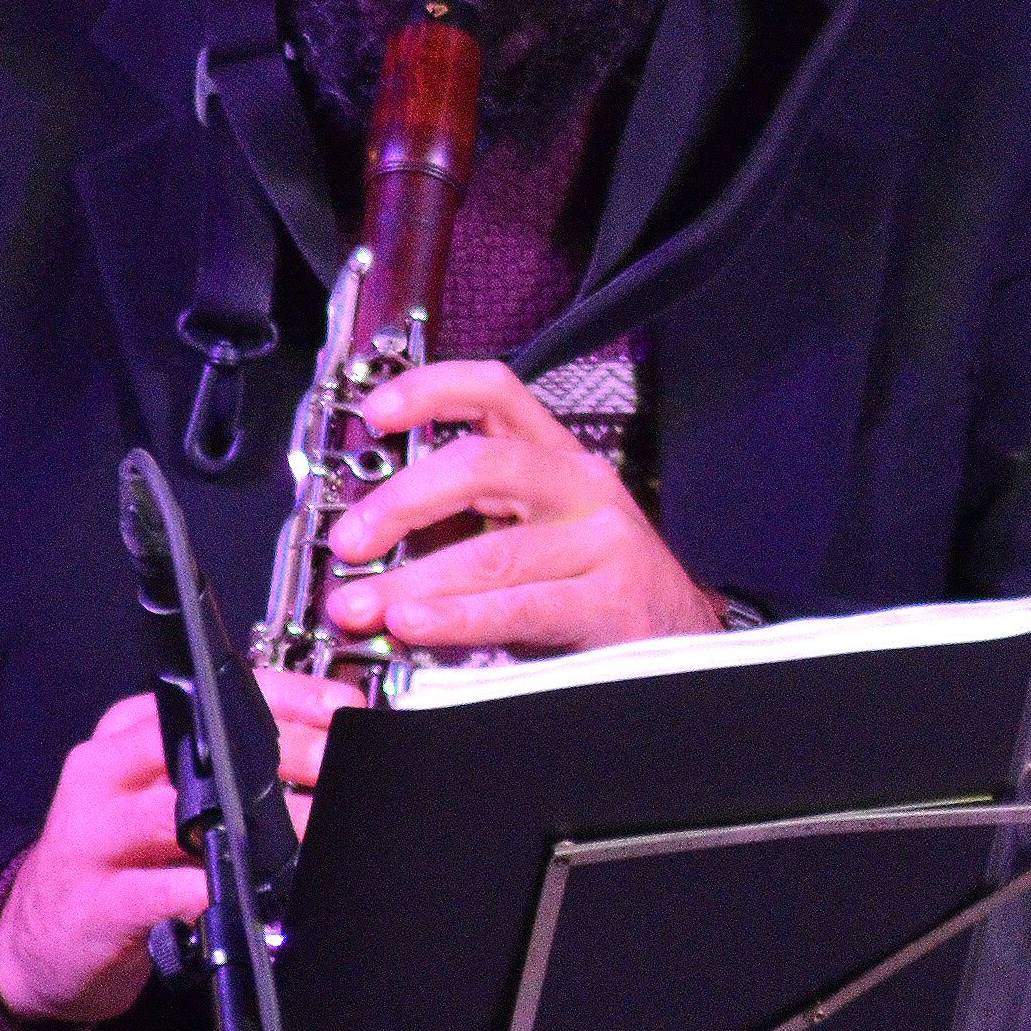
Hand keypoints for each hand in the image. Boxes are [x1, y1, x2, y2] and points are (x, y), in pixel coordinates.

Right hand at [0, 679, 342, 1026]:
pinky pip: (162, 891)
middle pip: (197, 746)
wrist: (35, 939)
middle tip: (340, 768)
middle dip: (282, 753)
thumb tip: (319, 751)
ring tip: (314, 832)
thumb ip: (218, 768)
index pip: (209, 695)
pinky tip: (254, 894)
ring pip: (180, 815)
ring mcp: (95, 837)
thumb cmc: (116, 859)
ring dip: (258, 824)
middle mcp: (104, 774)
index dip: (284, 697)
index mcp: (126, 734)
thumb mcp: (157, 794)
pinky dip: (213, 891)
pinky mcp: (98, 902)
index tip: (341, 710)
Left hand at [324, 360, 723, 657]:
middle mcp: (581, 487)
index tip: (374, 415)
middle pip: (481, 466)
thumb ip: (468, 518)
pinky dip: (459, 618)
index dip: (429, 390)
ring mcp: (602, 542)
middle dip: (401, 503)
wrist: (680, 639)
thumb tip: (371, 531)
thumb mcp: (536, 530)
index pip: (495, 391)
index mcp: (557, 458)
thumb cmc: (594, 585)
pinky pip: (521, 607)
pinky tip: (418, 626)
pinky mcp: (610, 600)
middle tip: (350, 541)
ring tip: (362, 606)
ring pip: (492, 552)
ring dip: (412, 583)